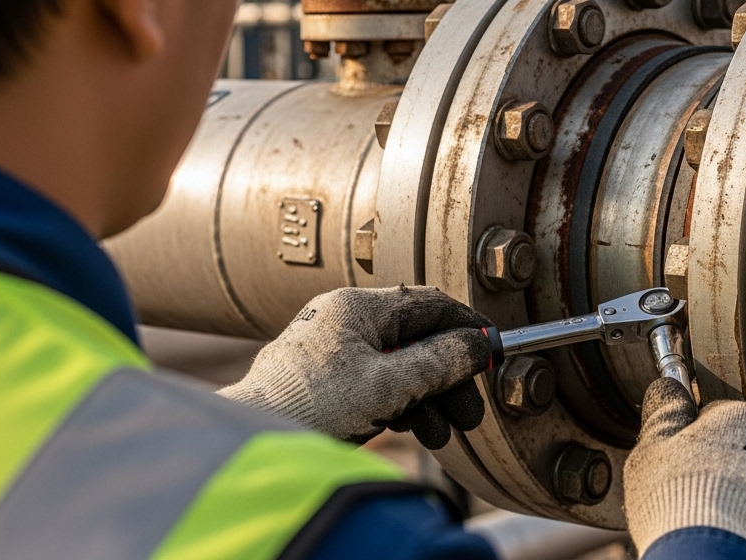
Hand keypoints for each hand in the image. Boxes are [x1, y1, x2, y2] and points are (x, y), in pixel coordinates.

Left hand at [219, 286, 492, 448]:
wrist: (252, 442)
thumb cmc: (310, 407)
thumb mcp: (388, 386)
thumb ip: (439, 362)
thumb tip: (478, 344)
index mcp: (356, 307)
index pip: (429, 304)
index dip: (467, 329)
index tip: (493, 353)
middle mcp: (343, 320)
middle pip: (415, 338)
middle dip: (447, 377)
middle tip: (469, 413)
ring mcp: (331, 350)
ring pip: (397, 364)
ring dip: (426, 397)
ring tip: (441, 434)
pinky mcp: (323, 380)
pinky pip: (375, 382)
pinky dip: (400, 403)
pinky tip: (411, 428)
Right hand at [623, 378, 745, 559]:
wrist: (716, 557)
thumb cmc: (679, 502)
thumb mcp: (653, 448)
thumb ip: (664, 412)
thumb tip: (668, 384)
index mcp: (740, 417)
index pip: (715, 417)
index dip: (693, 442)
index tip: (681, 463)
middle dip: (726, 466)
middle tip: (697, 494)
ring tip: (720, 520)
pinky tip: (741, 536)